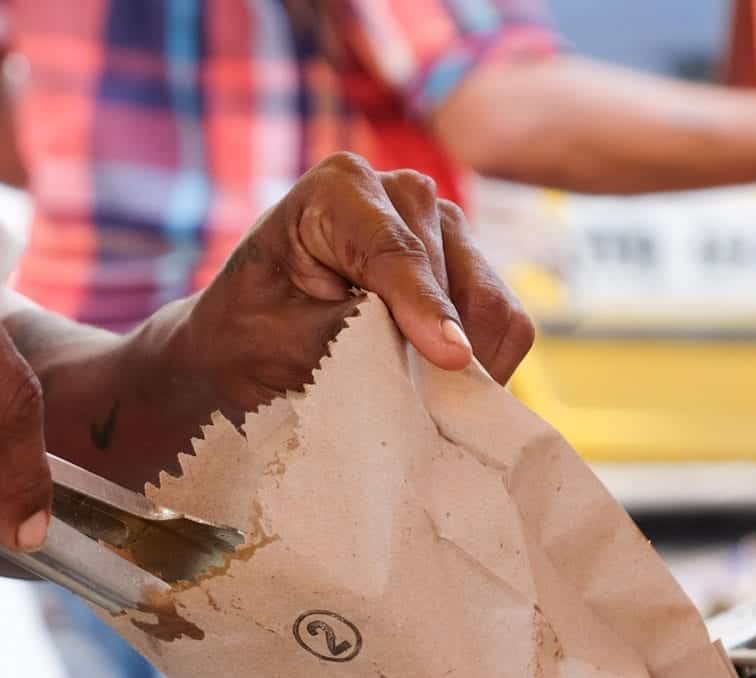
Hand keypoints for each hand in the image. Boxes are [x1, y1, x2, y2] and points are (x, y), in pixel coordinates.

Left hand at [164, 153, 535, 420]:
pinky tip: (441, 390)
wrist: (248, 340)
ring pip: (489, 302)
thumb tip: (444, 355)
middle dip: (440, 346)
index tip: (451, 359)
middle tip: (413, 411)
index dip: (426, 308)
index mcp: (340, 188)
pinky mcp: (470, 267)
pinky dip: (485, 365)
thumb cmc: (250, 336)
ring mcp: (444, 226)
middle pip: (450, 275)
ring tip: (424, 405)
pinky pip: (507, 322)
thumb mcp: (281, 340)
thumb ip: (352, 338)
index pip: (396, 251)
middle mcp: (402, 192)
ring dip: (467, 362)